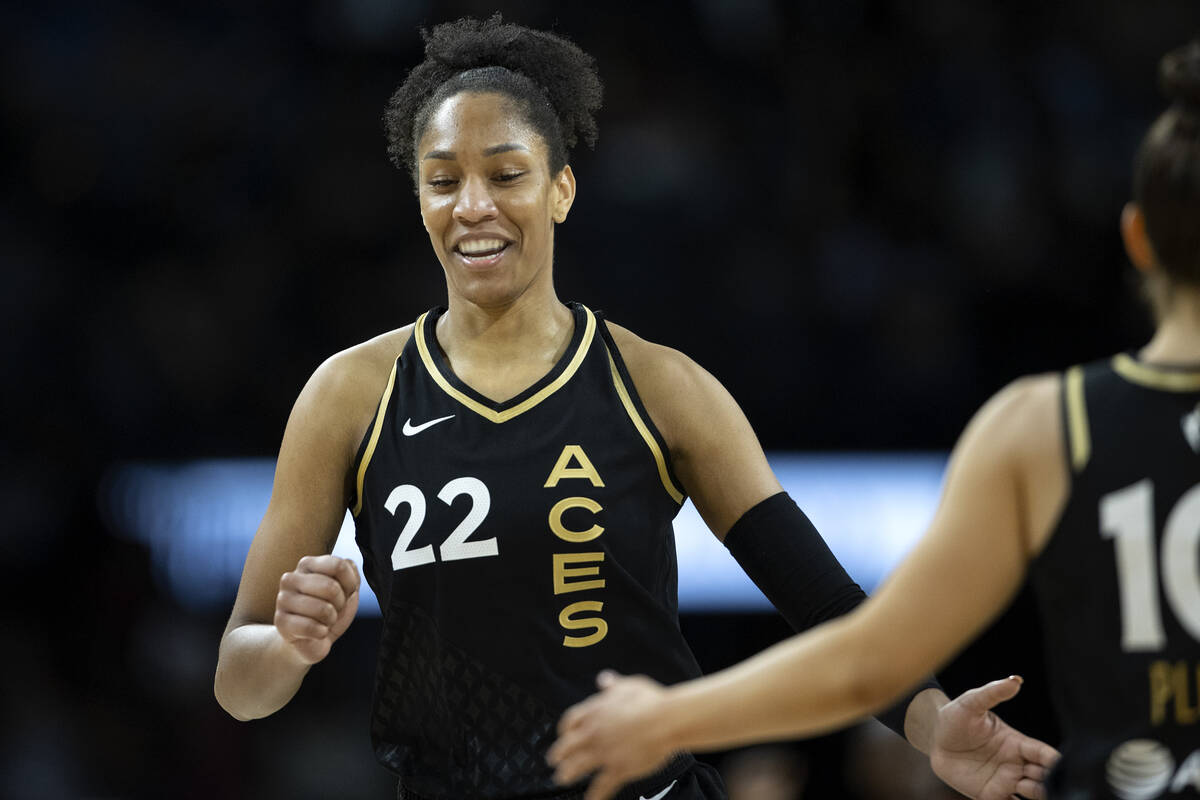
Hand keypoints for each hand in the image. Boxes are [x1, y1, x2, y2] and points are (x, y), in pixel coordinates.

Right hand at [274, 555, 359, 663]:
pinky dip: (321, 632)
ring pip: (322, 609)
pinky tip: (316, 631)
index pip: (338, 566)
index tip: (346, 593)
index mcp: (307, 564)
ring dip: (331, 619)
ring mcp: (283, 599)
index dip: (350, 584)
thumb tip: (349, 564)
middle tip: (333, 609)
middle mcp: (291, 578)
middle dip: (340, 604)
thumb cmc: (330, 610)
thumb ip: (351, 573)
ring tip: (323, 620)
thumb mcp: (347, 589)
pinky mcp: (280, 621)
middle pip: (331, 587)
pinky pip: (310, 627)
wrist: (312, 641)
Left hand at [548, 671, 674, 799]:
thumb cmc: (651, 701)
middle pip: (568, 746)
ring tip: (562, 778)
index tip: (562, 733)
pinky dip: (594, 795)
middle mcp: (595, 733)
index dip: (564, 729)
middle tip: (552, 760)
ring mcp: (604, 752)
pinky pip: (601, 786)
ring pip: (578, 766)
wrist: (666, 721)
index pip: (570, 721)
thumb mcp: (630, 685)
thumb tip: (604, 679)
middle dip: (558, 754)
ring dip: (568, 773)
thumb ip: (614, 684)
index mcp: (596, 712)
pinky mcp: (618, 768)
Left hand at [930, 676, 1060, 799]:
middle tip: (1046, 786)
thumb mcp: (972, 702)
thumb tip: (1015, 680)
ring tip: (1032, 792)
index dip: (1055, 762)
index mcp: (1017, 744)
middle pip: (1044, 778)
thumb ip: (993, 692)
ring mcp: (1004, 781)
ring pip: (1032, 795)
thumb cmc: (955, 717)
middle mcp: (1016, 764)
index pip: (1044, 754)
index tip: (1061, 768)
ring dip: (1038, 796)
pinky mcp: (990, 795)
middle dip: (1050, 783)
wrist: (934, 737)